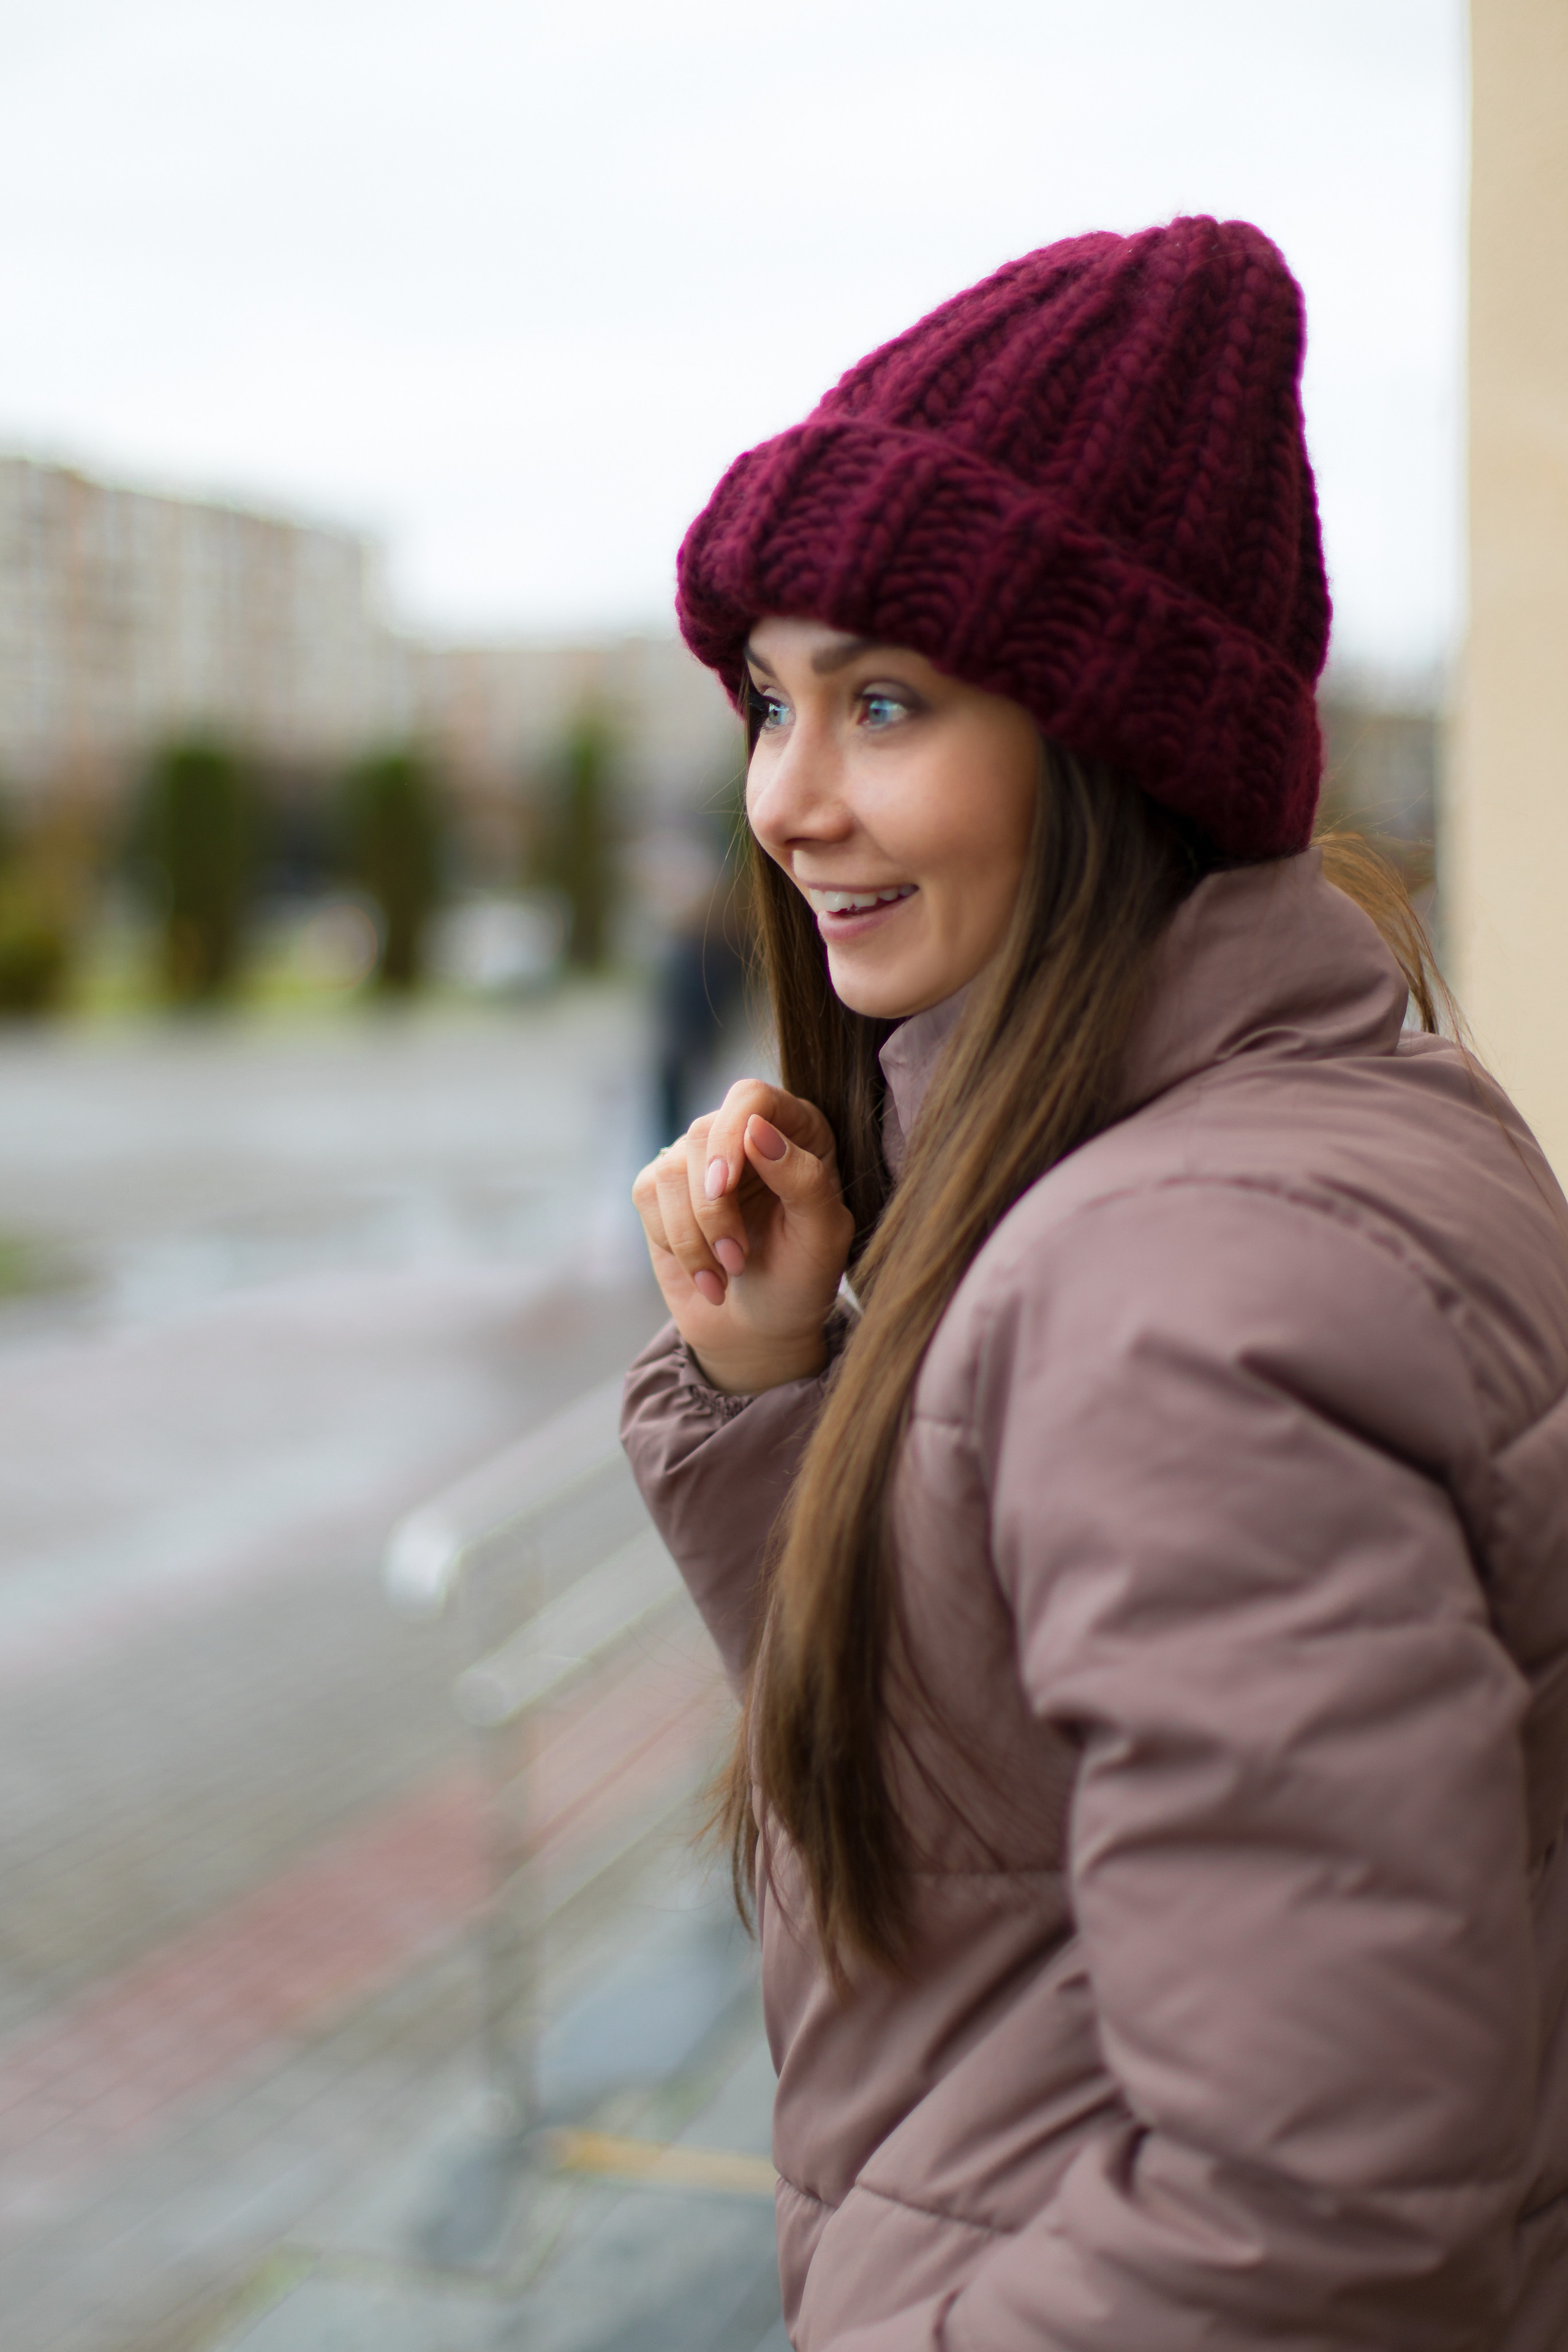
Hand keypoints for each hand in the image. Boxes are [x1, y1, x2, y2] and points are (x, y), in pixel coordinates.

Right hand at [632, 1080, 854, 1393]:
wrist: (762, 1328)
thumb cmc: (802, 1278)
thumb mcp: (823, 1235)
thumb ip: (803, 1178)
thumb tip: (756, 1129)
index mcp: (797, 1130)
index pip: (751, 1099)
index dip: (731, 1134)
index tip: (722, 1188)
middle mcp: (746, 1134)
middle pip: (705, 1133)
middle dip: (714, 1208)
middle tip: (737, 1259)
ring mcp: (700, 1160)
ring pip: (671, 1171)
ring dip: (694, 1235)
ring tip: (726, 1273)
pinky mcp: (663, 1189)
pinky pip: (648, 1195)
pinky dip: (676, 1243)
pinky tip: (705, 1273)